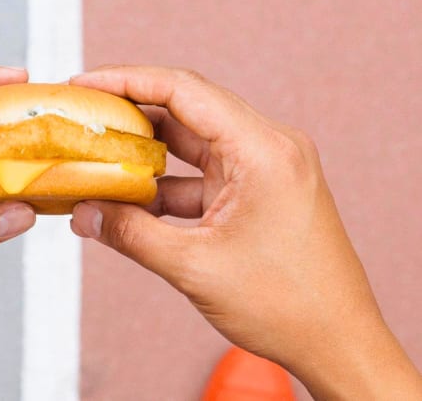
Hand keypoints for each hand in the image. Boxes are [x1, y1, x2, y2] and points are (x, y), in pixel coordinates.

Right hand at [69, 65, 421, 399]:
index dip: (127, 80)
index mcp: (264, 151)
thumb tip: (85, 214)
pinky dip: (165, 184)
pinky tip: (130, 201)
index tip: (87, 84)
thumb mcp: (195, 267)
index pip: (184, 91)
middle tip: (85, 116)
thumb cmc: (290, 306)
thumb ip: (131, 234)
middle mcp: (268, 147)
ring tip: (98, 158)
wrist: (337, 342)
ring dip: (145, 153)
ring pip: (191, 143)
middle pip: (186, 109)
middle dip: (130, 113)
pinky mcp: (257, 190)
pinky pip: (201, 174)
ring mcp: (264, 168)